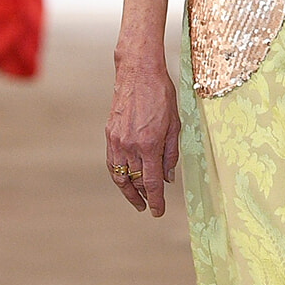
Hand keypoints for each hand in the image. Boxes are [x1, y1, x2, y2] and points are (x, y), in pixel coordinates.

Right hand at [106, 57, 179, 215]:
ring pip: (120, 175)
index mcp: (149, 144)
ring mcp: (117, 140)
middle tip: (150, 205)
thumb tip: (168, 177)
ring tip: (137, 198)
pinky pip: (112, 162)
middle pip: (135, 181)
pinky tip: (124, 179)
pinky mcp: (109, 134)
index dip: (156, 200)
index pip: (151, 182)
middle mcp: (130, 146)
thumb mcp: (175, 124)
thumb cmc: (161, 94)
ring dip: (128, 190)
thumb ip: (171, 153)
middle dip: (143, 197)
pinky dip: (118, 174)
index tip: (158, 211)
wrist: (138, 72)